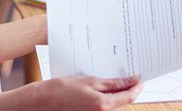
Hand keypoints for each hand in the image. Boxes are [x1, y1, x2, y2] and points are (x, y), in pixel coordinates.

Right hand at [22, 75, 142, 110]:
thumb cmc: (62, 90)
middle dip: (126, 89)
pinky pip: (103, 107)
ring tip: (111, 79)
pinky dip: (105, 97)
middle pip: (122, 102)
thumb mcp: (90, 81)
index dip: (136, 87)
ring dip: (115, 93)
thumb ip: (113, 83)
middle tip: (127, 75)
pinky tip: (100, 87)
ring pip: (113, 104)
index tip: (140, 79)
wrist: (41, 102)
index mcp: (103, 105)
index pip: (129, 97)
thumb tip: (132, 81)